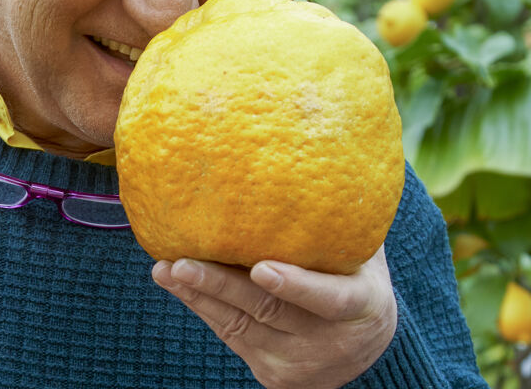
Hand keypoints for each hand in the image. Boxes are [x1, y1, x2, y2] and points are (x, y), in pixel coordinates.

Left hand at [152, 247, 396, 388]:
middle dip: (221, 286)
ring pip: (240, 326)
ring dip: (198, 295)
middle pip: (269, 312)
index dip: (296, 286)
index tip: (261, 268)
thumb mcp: (364, 257)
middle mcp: (331, 340)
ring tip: (164, 269)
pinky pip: (230, 335)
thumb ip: (340, 223)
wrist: (365, 351)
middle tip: (182, 263)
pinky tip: (176, 283)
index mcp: (362, 306)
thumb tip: (310, 163)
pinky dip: (202, 306)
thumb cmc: (356, 279)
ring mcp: (299, 361)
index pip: (331, 299)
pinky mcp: (273, 373)